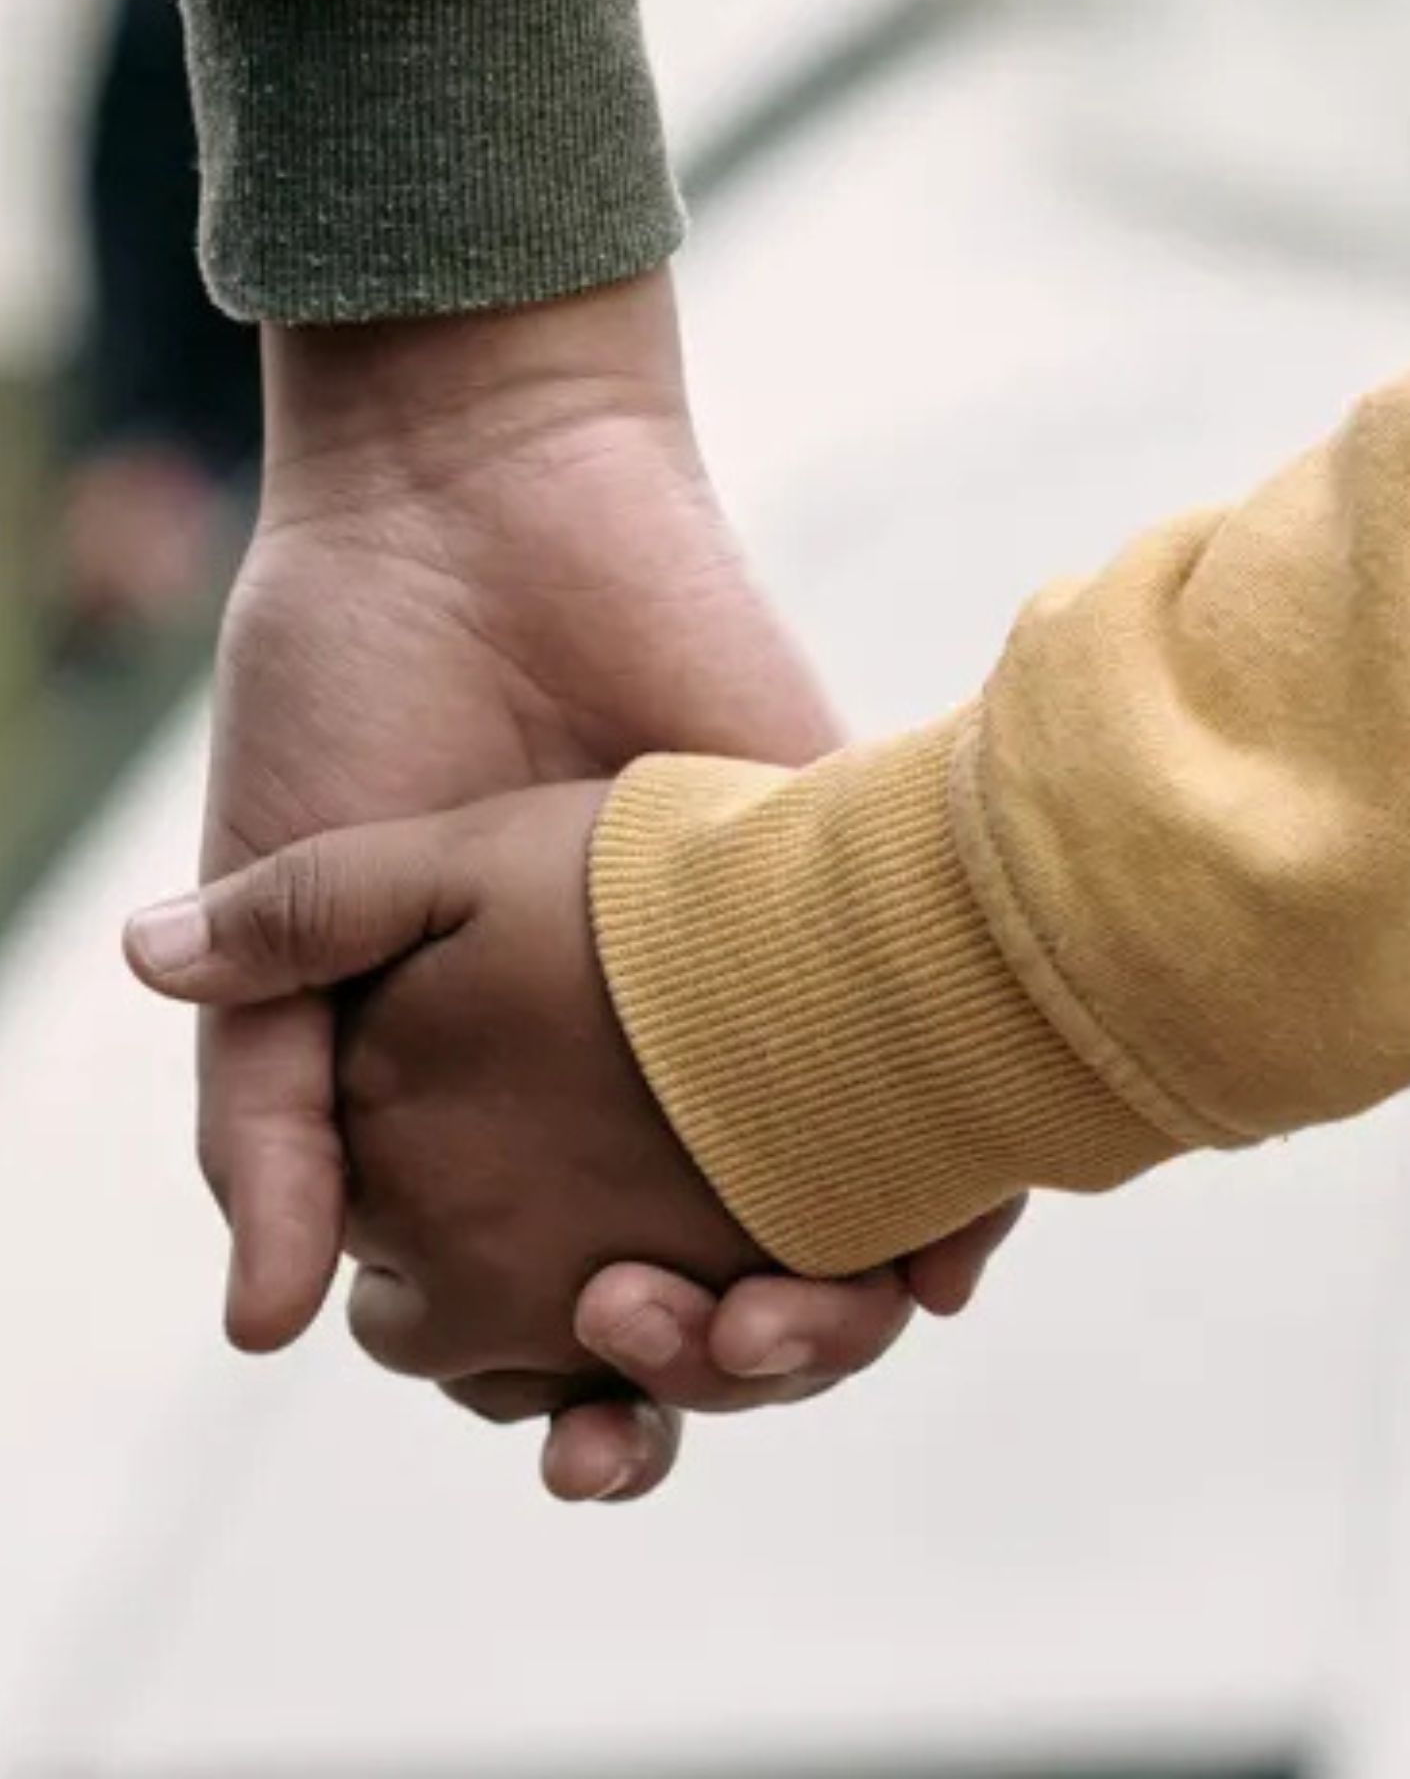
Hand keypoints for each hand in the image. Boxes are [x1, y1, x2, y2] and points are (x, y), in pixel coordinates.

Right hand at [128, 789, 1026, 1498]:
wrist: (471, 513)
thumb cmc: (348, 700)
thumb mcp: (281, 922)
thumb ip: (266, 1119)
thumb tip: (258, 1325)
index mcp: (494, 1098)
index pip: (560, 1312)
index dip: (577, 1406)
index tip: (577, 1433)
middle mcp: (631, 1075)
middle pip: (708, 1303)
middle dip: (700, 1385)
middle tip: (651, 1365)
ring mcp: (745, 1009)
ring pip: (829, 1240)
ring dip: (814, 1334)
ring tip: (754, 1330)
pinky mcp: (840, 921)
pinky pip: (941, 1099)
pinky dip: (947, 1210)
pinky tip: (922, 1265)